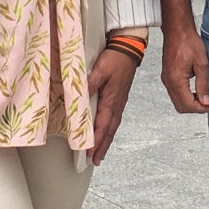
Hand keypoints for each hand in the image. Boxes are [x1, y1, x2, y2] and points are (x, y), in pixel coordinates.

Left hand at [86, 48, 138, 164]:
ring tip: (101, 153)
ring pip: (112, 126)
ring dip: (106, 140)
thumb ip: (90, 84)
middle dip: (102, 146)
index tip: (89, 153)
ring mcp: (119, 101)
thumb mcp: (101, 69)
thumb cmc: (115, 58)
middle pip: (109, 130)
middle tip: (95, 160)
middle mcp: (116, 104)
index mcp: (111, 100)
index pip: (102, 125)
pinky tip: (107, 131)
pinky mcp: (119, 97)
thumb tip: (80, 97)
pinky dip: (110, 129)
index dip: (96, 140)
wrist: (128, 48)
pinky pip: (114, 118)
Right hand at [159, 25, 208, 113]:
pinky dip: (184, 96)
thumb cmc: (189, 42)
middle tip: (208, 103)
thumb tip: (205, 102)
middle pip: (180, 106)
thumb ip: (203, 84)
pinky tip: (195, 90)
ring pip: (176, 101)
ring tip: (203, 96)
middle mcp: (168, 81)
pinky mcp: (167, 75)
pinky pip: (174, 93)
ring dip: (190, 102)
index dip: (200, 109)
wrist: (177, 30)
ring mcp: (166, 79)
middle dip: (195, 108)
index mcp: (176, 79)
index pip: (187, 104)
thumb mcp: (202, 63)